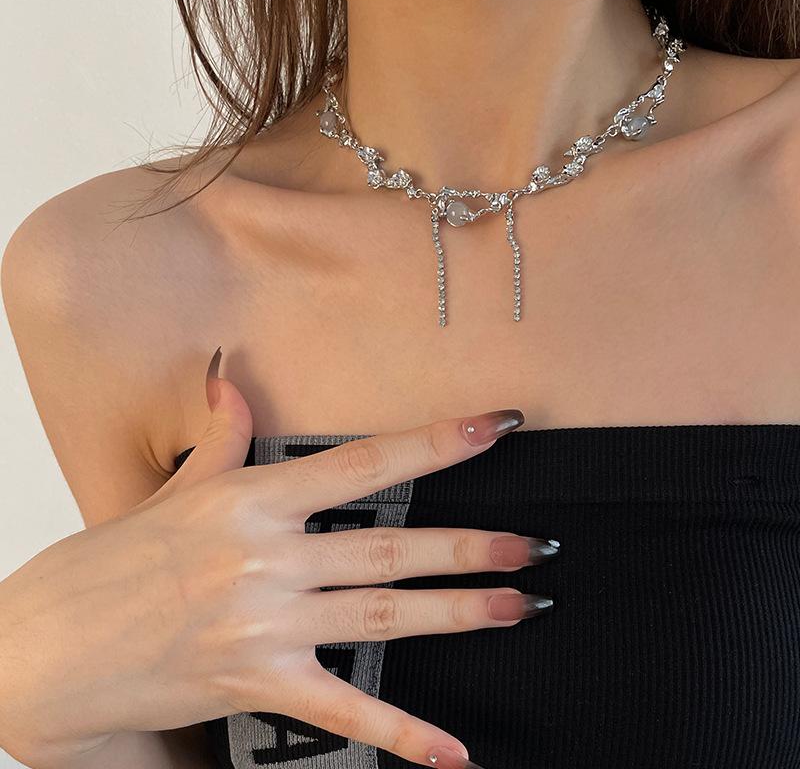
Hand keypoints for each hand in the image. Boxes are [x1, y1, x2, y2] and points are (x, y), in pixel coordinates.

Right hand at [0, 350, 557, 768]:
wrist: (47, 647)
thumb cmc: (113, 562)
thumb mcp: (176, 490)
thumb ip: (220, 437)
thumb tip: (229, 380)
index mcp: (251, 500)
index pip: (365, 462)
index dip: (437, 441)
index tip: (495, 428)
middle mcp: (265, 559)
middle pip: (389, 547)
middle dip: (468, 546)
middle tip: (532, 545)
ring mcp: (265, 626)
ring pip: (382, 616)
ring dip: (457, 612)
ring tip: (518, 604)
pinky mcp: (257, 685)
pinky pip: (344, 713)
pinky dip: (401, 735)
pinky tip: (454, 752)